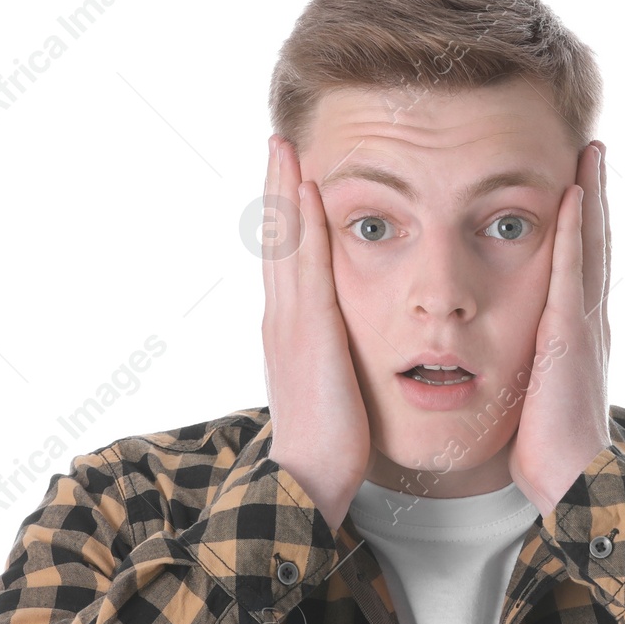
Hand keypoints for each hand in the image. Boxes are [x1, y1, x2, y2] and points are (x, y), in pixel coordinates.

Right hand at [261, 133, 370, 534]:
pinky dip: (300, 226)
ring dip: (284, 191)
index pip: (288, 261)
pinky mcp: (308, 334)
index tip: (292, 176)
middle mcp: (283, 321)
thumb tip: (347, 346)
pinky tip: (306, 192)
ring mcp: (290, 325)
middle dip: (278, 188)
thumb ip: (336, 359)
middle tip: (279, 141)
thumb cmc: (330, 446)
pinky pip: (305, 267)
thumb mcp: (333, 389)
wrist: (308, 483)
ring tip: (286, 146)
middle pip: (277, 240)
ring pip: (284, 244)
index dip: (286, 217)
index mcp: (292, 333)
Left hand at [507, 141, 612, 517]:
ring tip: (589, 153)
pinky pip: (573, 272)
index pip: (579, 269)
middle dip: (593, 198)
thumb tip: (510, 365)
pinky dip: (575, 232)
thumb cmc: (547, 453)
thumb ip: (526, 372)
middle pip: (593, 246)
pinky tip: (573, 196)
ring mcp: (584, 327)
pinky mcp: (571, 336)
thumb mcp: (533, 400)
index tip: (576, 188)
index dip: (580, 228)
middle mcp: (587, 324)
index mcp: (575, 338)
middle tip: (591, 151)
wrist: (574, 483)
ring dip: (590, 198)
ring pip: (590, 248)